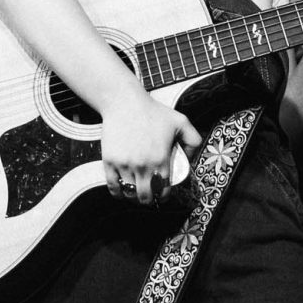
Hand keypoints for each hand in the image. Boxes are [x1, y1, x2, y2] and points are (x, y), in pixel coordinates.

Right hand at [102, 87, 201, 206]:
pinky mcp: (109, 161)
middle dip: (148, 200)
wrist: (124, 102)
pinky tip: (121, 190)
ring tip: (135, 192)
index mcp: (161, 159)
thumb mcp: (181, 121)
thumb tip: (190, 159)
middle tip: (149, 196)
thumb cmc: (153, 111)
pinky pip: (112, 186)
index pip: (164, 190)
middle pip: (145, 197)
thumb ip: (193, 140)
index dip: (164, 196)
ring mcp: (125, 165)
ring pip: (129, 193)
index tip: (162, 195)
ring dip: (133, 196)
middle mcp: (143, 166)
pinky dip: (117, 192)